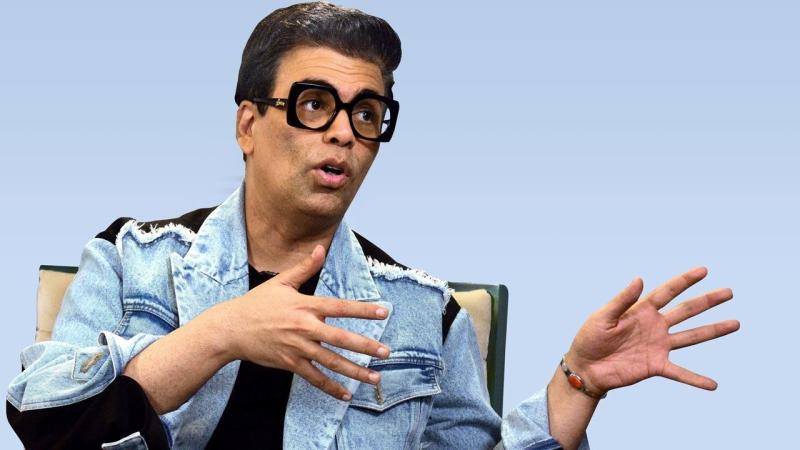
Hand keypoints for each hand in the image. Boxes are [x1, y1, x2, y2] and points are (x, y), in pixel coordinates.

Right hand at [216, 245, 390, 399]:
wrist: (231, 328)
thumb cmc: (256, 303)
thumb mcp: (281, 282)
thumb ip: (305, 267)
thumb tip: (321, 248)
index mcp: (305, 306)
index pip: (340, 307)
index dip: (362, 310)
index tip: (383, 312)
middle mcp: (305, 328)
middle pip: (341, 338)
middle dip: (366, 347)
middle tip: (386, 353)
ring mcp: (298, 348)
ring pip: (332, 362)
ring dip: (355, 371)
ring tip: (375, 378)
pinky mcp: (290, 363)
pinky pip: (315, 378)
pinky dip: (331, 387)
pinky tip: (347, 394)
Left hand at [565, 266, 739, 394]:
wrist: (585, 367)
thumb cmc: (589, 338)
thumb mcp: (603, 316)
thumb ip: (622, 300)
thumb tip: (640, 278)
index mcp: (641, 310)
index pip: (667, 291)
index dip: (685, 280)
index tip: (703, 270)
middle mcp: (654, 326)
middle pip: (686, 310)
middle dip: (707, 301)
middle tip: (729, 292)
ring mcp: (658, 346)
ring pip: (691, 337)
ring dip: (713, 330)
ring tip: (735, 324)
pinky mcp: (656, 366)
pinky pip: (680, 373)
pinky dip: (696, 379)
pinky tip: (713, 384)